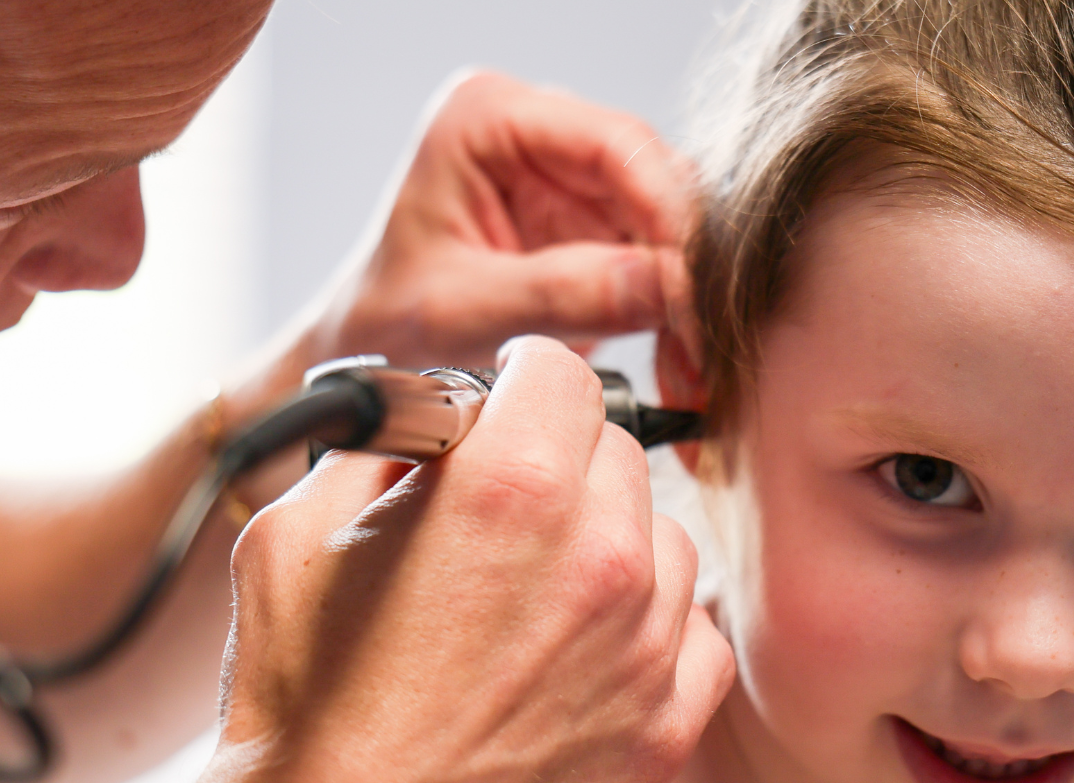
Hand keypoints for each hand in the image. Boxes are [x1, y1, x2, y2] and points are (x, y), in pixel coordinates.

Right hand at [226, 338, 730, 782]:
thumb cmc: (300, 706)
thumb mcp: (292, 534)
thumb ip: (377, 450)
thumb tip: (423, 423)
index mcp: (509, 487)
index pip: (562, 371)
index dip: (521, 381)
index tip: (506, 403)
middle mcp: (600, 557)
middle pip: (615, 451)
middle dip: (559, 463)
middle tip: (504, 510)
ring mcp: (647, 649)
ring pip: (664, 539)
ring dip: (611, 546)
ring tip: (538, 594)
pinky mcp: (666, 729)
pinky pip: (694, 636)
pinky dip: (651, 632)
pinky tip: (585, 655)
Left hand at [296, 71, 695, 369]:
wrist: (368, 367)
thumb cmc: (384, 329)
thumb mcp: (461, 313)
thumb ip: (557, 293)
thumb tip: (663, 287)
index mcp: (488, 118)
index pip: (613, 144)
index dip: (667, 214)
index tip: (693, 288)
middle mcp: (539, 133)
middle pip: (655, 181)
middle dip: (685, 268)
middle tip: (705, 345)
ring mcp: (572, 180)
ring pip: (671, 227)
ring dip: (690, 303)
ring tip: (695, 373)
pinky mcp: (594, 230)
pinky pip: (662, 266)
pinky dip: (677, 321)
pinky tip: (684, 371)